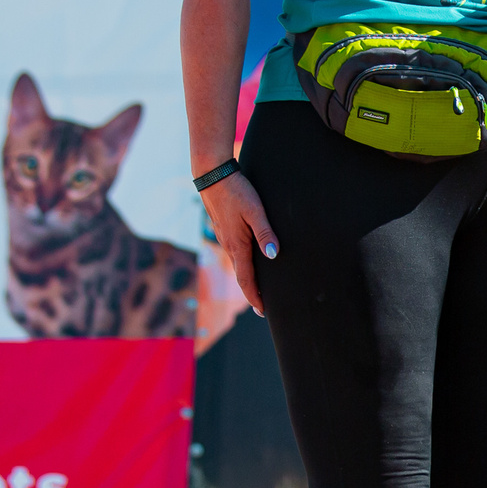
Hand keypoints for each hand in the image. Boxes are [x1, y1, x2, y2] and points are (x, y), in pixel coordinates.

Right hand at [198, 171, 278, 315]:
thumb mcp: (254, 211)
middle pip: (242, 276)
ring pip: (238, 264)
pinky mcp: (224, 230)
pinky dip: (244, 264)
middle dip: (252, 293)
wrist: (212, 176)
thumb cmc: (236, 192)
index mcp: (237, 245)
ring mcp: (225, 238)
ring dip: (248, 279)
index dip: (255, 297)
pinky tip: (250, 261)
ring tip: (260, 288)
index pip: (246, 279)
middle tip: (264, 307)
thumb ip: (265, 233)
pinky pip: (235, 253)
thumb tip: (274, 256)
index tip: (263, 311)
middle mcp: (229, 245)